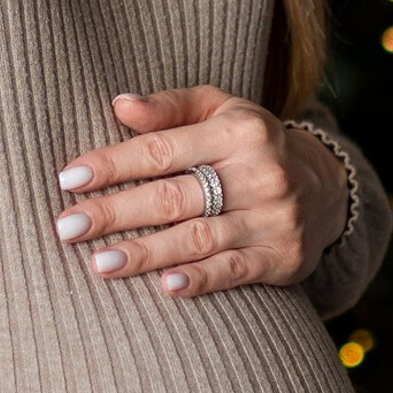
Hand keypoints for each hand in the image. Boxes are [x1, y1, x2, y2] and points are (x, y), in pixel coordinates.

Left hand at [54, 88, 348, 297]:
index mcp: (238, 130)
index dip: (112, 164)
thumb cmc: (251, 146)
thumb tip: (119, 105)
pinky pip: (235, 269)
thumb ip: (170, 106)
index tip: (68, 180)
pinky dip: (201, 278)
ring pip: (198, 236)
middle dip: (116, 213)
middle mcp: (258, 172)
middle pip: (173, 196)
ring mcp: (272, 216)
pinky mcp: (281, 256)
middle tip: (67, 228)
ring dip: (145, 253)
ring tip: (100, 263)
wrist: (325, 190)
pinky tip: (166, 286)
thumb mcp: (221, 111)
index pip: (161, 149)